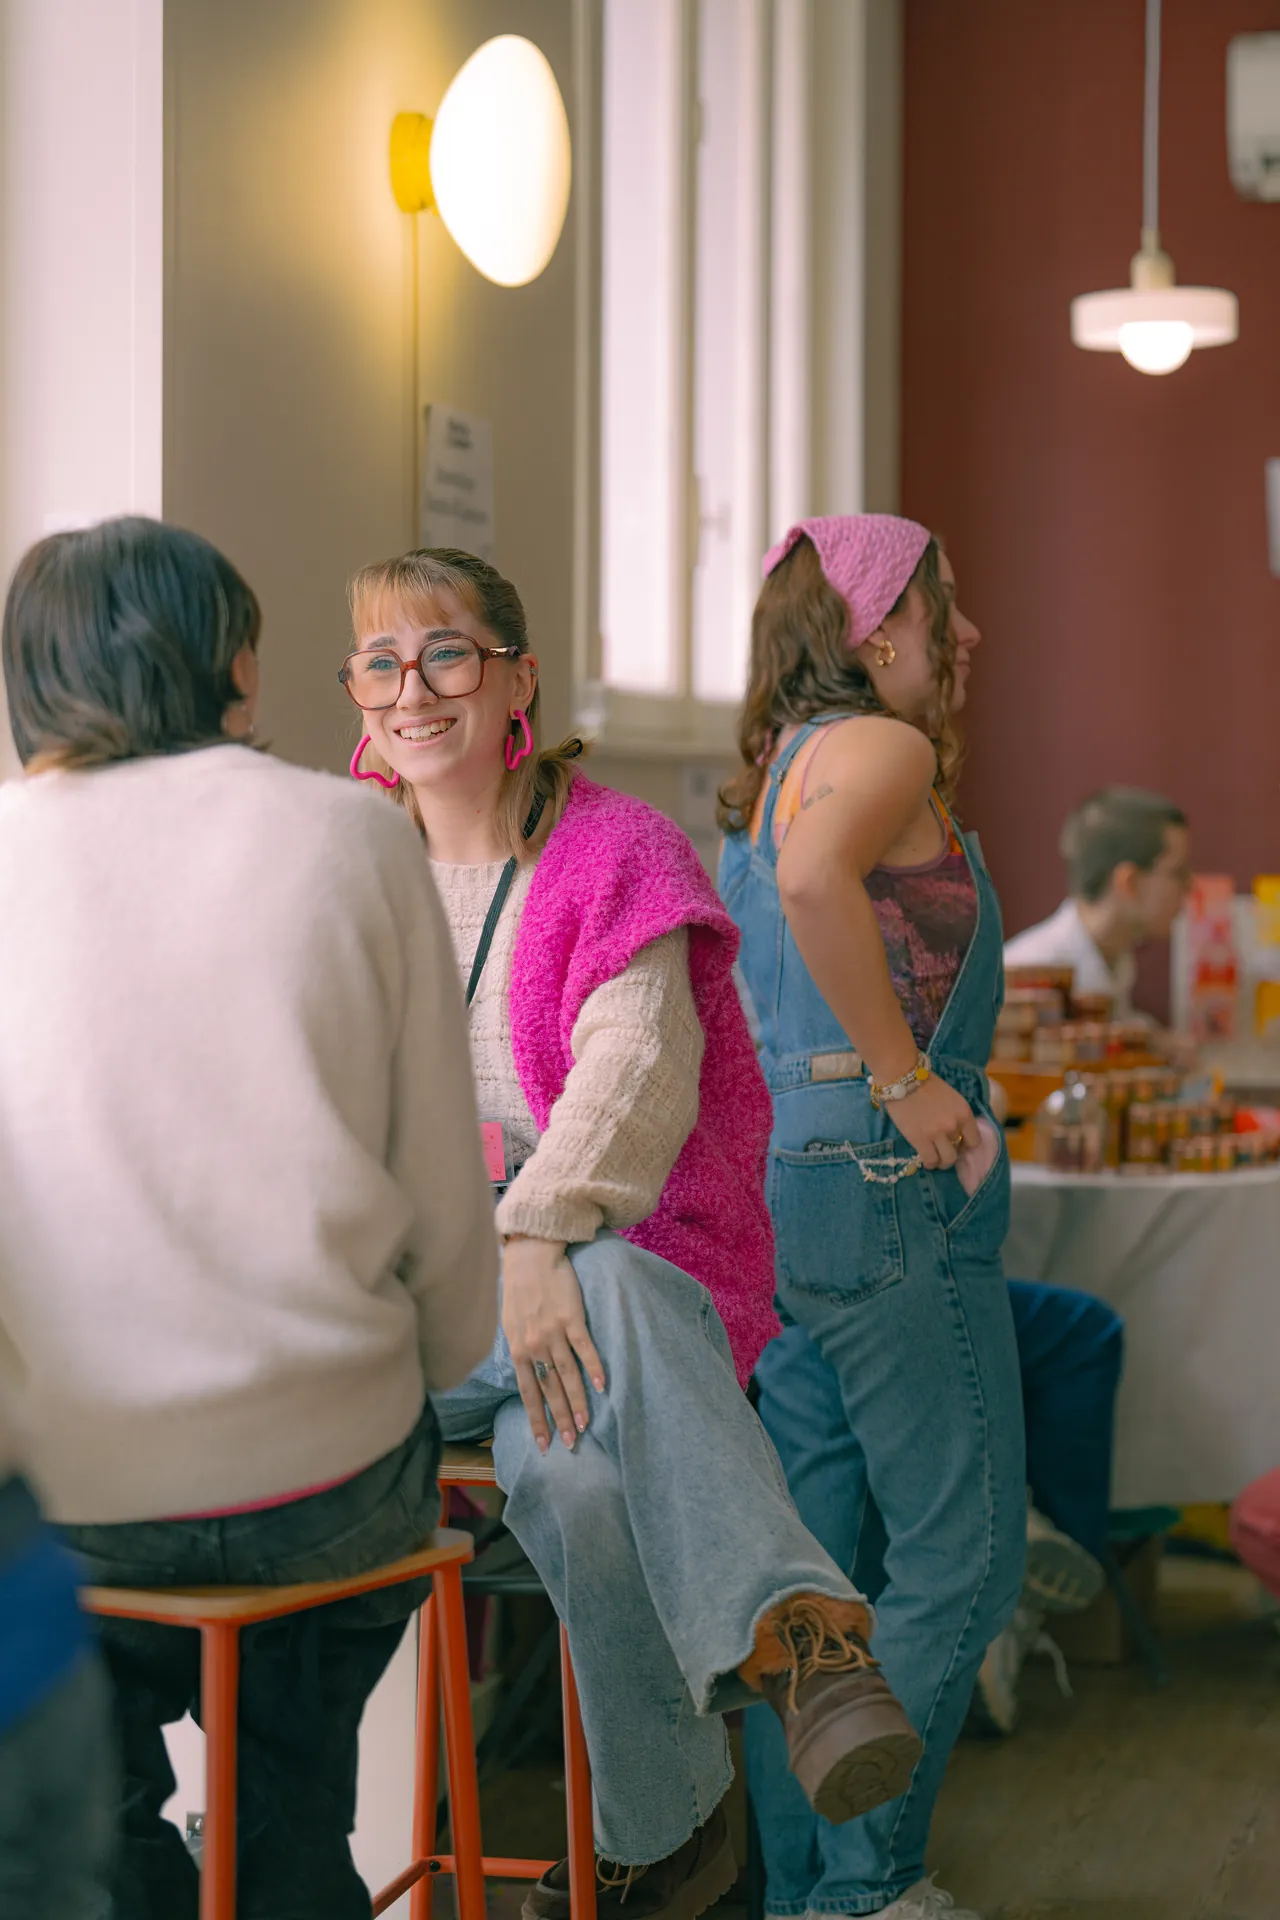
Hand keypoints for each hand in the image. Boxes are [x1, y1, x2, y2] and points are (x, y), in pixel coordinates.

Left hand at [500, 1237, 605, 1453]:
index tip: (544, 1444)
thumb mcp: (509, 1324)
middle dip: (560, 1419)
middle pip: (550, 1390)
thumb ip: (519, 1350)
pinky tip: (603, 1386)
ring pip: (567, 1375)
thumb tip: (524, 1374)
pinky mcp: (572, 1318)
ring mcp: (554, 1332)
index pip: (528, 1393)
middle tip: (570, 1444)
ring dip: (578, 1401)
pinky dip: (594, 1367)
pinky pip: (585, 1348)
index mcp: (518, 1349)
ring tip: (586, 1425)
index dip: (537, 1420)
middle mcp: (534, 1345)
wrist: (531, 1255)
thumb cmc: (519, 1289)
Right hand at [884, 1074, 979, 1170]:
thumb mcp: (951, 1097)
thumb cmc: (925, 1083)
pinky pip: (930, 1160)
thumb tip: (955, 1131)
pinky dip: (930, 1164)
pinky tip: (927, 1162)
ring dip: (942, 1162)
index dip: (966, 1145)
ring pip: (947, 1160)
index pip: (975, 1140)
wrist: (903, 1078)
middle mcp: (954, 1125)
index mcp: (964, 1112)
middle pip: (960, 1151)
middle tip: (944, 1151)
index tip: (958, 1144)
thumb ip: (955, 1114)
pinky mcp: (920, 1140)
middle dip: (952, 1153)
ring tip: (935, 1159)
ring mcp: (938, 1134)